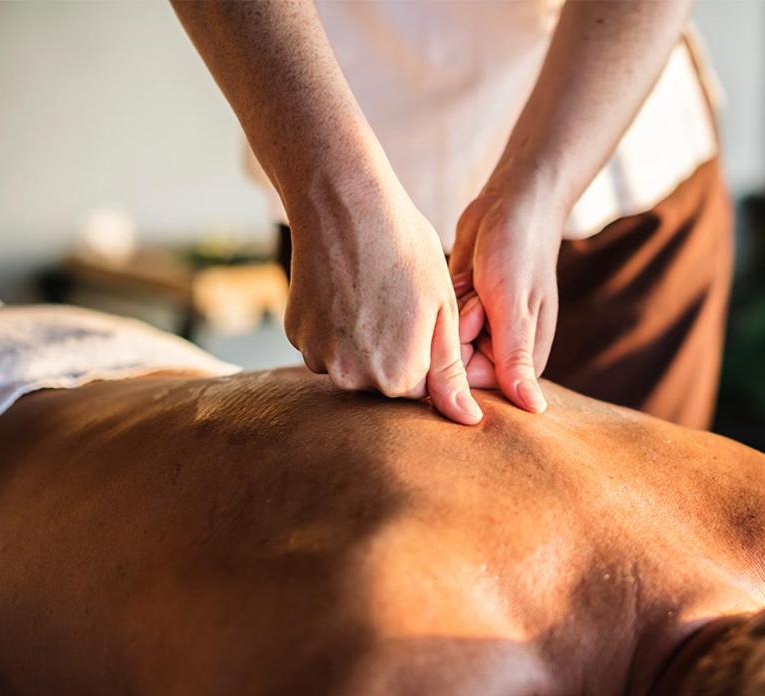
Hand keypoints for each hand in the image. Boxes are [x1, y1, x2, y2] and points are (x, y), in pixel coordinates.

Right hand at [284, 173, 481, 424]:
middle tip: (398, 300)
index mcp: (398, 378)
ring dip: (365, 340)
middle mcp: (354, 378)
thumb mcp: (442, 311)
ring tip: (373, 291)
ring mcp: (319, 357)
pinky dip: (338, 326)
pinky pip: (326, 343)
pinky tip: (347, 289)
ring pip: (354, 363)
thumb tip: (467, 421)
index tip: (425, 317)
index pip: (420, 391)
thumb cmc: (406, 251)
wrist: (343, 205)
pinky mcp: (296, 335)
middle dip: (396, 351)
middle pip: (384, 381)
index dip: (426, 354)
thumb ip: (450, 373)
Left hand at [449, 177, 563, 413]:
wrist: (512, 205)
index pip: (470, 383)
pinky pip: (438, 320)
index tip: (480, 313)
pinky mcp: (462, 313)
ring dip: (451, 308)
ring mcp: (479, 333)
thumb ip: (516, 359)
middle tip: (478, 293)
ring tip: (474, 281)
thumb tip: (535, 410)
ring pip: (442, 341)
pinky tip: (464, 276)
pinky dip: (446, 296)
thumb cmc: (520, 252)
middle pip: (452, 363)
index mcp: (521, 363)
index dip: (465, 347)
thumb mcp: (514, 306)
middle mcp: (500, 354)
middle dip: (458, 326)